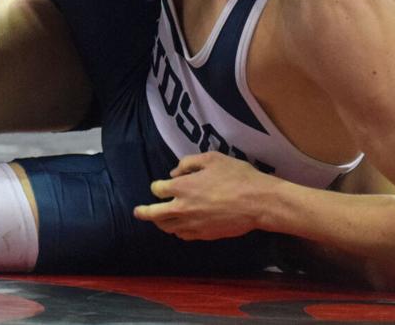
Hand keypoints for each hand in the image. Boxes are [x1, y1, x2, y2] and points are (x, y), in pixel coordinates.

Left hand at [133, 152, 273, 240]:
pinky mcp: (204, 235)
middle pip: (154, 213)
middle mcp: (182, 208)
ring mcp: (192, 224)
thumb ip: (188, 163)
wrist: (257, 203)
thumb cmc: (236, 177)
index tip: (160, 185)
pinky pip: (183, 236)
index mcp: (182, 187)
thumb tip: (174, 172)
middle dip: (144, 212)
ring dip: (160, 223)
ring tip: (157, 220)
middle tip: (137, 212)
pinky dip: (177, 231)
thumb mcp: (212, 159)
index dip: (157, 186)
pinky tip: (179, 228)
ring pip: (167, 227)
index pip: (158, 189)